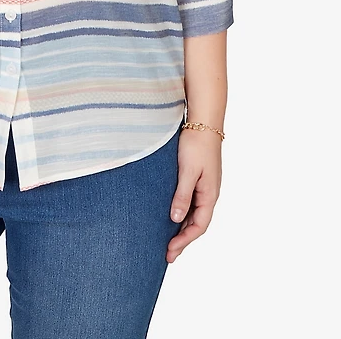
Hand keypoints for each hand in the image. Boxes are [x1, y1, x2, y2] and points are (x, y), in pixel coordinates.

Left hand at [167, 128, 221, 262]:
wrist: (203, 122)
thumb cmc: (196, 144)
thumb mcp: (188, 171)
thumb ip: (182, 195)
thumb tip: (175, 219)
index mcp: (209, 194)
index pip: (199, 226)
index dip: (184, 241)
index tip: (170, 252)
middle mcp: (209, 193)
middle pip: (197, 223)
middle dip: (183, 240)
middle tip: (167, 255)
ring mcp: (204, 186)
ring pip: (194, 214)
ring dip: (182, 228)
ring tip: (167, 241)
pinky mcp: (198, 178)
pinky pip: (191, 203)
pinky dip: (182, 214)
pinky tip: (171, 216)